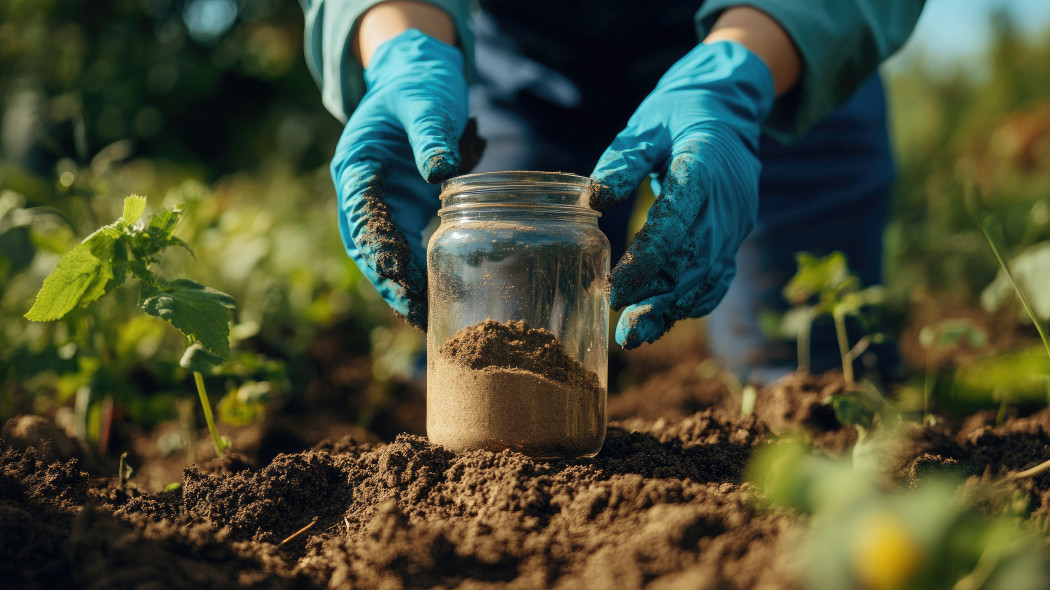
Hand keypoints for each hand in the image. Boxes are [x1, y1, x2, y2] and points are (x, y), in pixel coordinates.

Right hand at [331, 29, 467, 328]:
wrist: (417, 75)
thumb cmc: (419, 85)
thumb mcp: (425, 101)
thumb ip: (430, 133)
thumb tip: (440, 172)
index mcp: (356, 164)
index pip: (362, 214)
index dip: (379, 250)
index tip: (399, 280)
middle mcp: (361, 190)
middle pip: (367, 245)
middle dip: (389, 281)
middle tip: (415, 315)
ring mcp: (380, 202)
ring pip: (383, 253)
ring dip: (401, 286)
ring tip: (425, 319)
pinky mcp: (401, 208)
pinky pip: (403, 247)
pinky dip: (415, 273)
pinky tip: (432, 300)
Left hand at [590, 41, 775, 348]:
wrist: (731, 106)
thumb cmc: (680, 112)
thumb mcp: (647, 124)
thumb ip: (622, 161)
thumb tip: (593, 200)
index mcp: (703, 167)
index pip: (675, 224)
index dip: (646, 262)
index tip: (616, 289)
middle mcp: (727, 201)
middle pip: (695, 261)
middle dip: (659, 300)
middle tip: (625, 333)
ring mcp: (736, 222)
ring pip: (708, 276)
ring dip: (674, 309)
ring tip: (638, 335)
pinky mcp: (735, 235)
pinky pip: (720, 276)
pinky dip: (695, 302)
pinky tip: (665, 320)